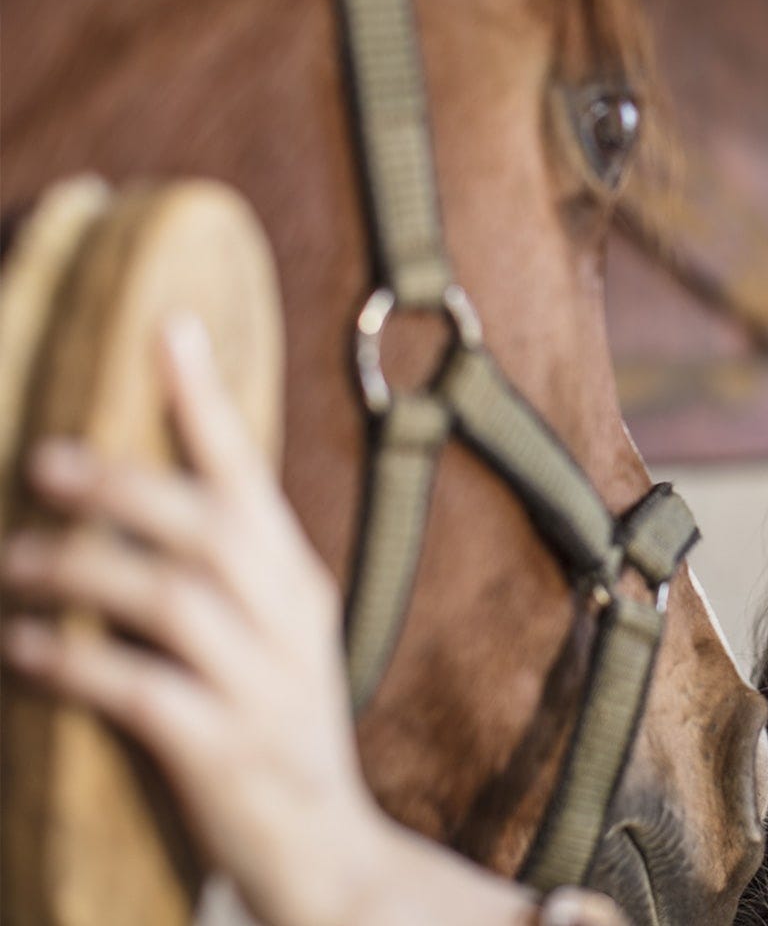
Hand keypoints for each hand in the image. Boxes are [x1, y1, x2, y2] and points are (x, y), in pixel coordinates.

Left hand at [0, 314, 380, 925]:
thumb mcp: (272, 638)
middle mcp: (285, 619)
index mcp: (294, 582)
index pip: (249, 476)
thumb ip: (226, 573)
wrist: (326, 850)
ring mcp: (260, 684)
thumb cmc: (278, 730)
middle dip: (123, 486)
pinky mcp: (222, 748)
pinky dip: (76, 661)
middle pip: (207, 526)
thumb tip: (136, 507)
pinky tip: (25, 648)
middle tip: (43, 460)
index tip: (168, 325)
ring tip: (10, 561)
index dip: (205, 399)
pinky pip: (140, 689)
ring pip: (169, 599)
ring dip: (79, 571)